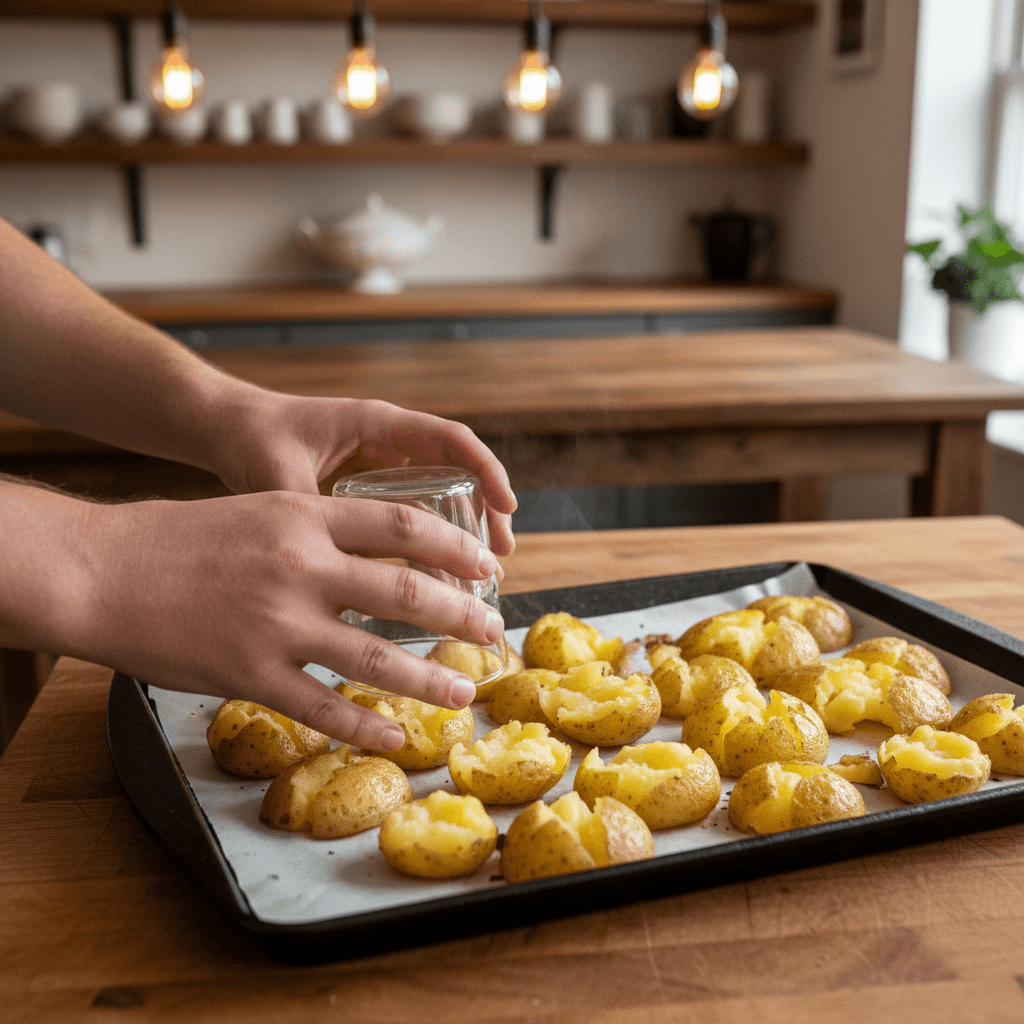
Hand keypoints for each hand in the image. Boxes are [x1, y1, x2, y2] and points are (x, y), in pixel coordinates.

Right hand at [73, 490, 504, 749]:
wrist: (102, 570)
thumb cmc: (179, 538)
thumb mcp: (259, 510)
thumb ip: (318, 529)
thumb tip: (381, 553)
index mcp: (304, 516)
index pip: (403, 526)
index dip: (456, 548)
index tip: (488, 566)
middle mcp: (299, 566)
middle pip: (406, 589)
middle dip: (462, 614)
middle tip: (495, 631)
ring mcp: (276, 623)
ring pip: (376, 656)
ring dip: (430, 680)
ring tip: (464, 693)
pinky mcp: (249, 673)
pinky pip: (322, 707)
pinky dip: (365, 725)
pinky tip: (394, 737)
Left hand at [208, 391, 515, 558]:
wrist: (223, 430)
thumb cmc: (252, 437)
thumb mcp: (281, 476)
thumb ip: (313, 514)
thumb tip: (345, 569)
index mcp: (378, 424)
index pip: (451, 440)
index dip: (486, 471)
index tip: (507, 508)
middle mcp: (389, 443)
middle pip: (458, 474)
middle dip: (485, 515)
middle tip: (500, 559)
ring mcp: (381, 467)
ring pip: (438, 499)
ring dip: (459, 535)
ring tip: (476, 580)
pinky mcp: (368, 492)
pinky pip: (411, 516)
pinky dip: (426, 545)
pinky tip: (431, 581)